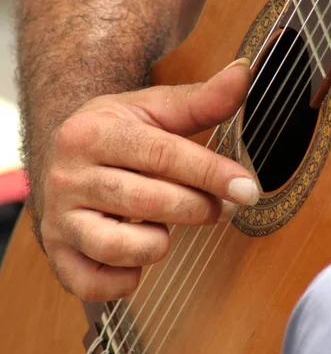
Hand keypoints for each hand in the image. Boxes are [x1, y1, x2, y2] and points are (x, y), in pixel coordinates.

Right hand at [38, 58, 257, 301]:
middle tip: (220, 207)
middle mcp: (70, 176)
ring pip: (124, 246)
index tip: (248, 188)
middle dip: (199, 209)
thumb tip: (244, 71)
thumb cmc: (119, 134)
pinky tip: (138, 250)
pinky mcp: (59, 255)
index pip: (164, 156)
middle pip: (151, 201)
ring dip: (161, 241)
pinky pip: (95, 283)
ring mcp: (60, 219)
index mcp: (95, 133)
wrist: (64, 156)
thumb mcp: (155, 109)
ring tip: (164, 222)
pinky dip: (126, 278)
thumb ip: (203, 99)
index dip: (212, 174)